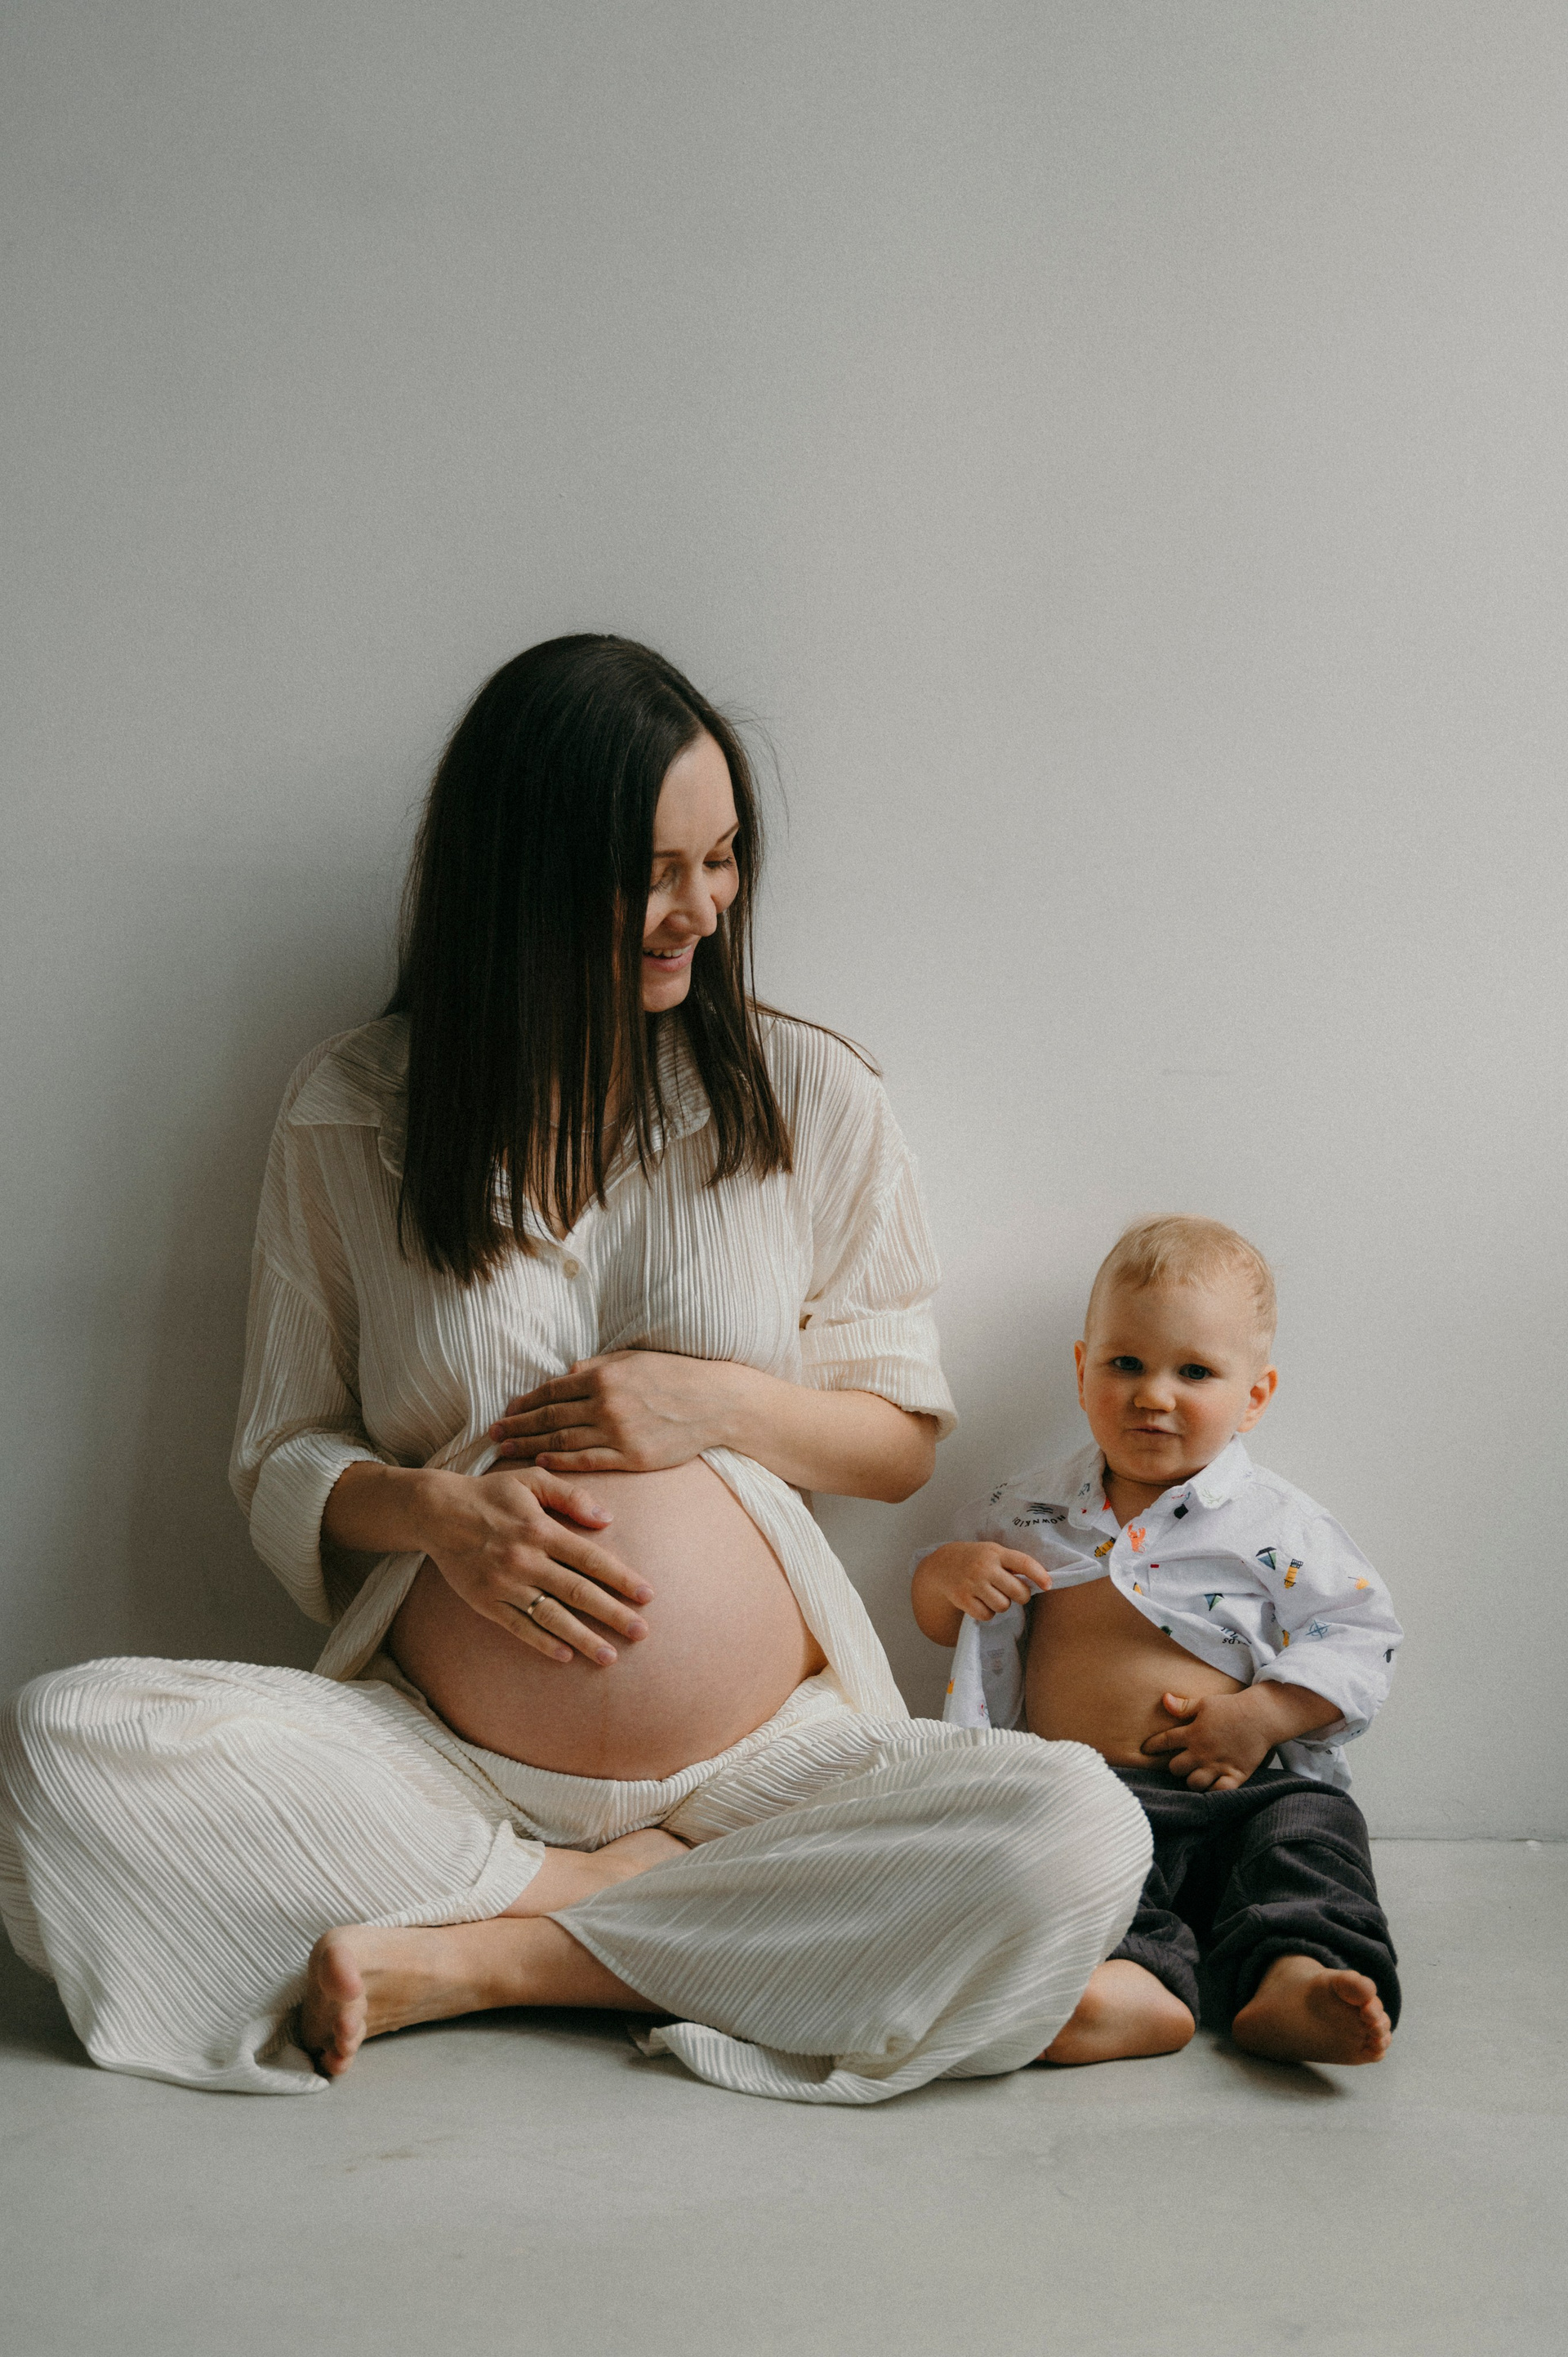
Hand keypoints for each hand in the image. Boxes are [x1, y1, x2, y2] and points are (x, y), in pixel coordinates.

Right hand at [424, 1464, 654, 1666]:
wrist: (437, 1513)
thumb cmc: (491, 1495)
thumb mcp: (531, 1480)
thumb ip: (571, 1496)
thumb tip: (607, 1519)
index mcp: (540, 1530)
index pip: (590, 1559)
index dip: (621, 1578)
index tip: (647, 1595)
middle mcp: (525, 1560)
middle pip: (577, 1592)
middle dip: (612, 1614)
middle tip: (641, 1632)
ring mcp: (504, 1584)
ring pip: (550, 1616)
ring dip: (582, 1638)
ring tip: (609, 1656)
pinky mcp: (485, 1602)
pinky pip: (518, 1627)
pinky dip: (542, 1642)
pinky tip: (565, 1656)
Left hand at [489, 1351, 733, 1472]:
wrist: (715, 1403)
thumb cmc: (674, 1376)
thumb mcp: (634, 1359)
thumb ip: (597, 1367)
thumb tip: (565, 1375)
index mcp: (604, 1376)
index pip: (552, 1390)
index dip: (524, 1402)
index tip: (505, 1410)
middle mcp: (606, 1403)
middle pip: (549, 1416)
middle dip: (517, 1425)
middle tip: (492, 1433)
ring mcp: (618, 1432)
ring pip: (562, 1440)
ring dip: (529, 1445)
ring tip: (505, 1450)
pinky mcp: (631, 1457)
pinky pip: (587, 1461)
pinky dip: (560, 1461)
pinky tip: (540, 1461)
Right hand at [910, 1541, 1046, 1646]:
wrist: (942, 1564)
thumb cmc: (975, 1559)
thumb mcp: (993, 1552)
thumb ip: (1012, 1564)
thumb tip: (1040, 1582)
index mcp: (996, 1552)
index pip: (1024, 1563)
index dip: (1039, 1575)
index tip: (1048, 1585)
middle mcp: (984, 1566)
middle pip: (1018, 1591)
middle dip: (1021, 1596)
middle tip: (1013, 1593)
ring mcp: (973, 1583)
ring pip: (1003, 1606)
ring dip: (1001, 1604)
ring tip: (991, 1595)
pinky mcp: (962, 1598)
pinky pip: (987, 1615)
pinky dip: (987, 1612)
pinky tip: (980, 1602)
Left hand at [1140, 1691, 1275, 1789]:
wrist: (1262, 1716)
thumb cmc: (1232, 1707)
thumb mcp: (1205, 1703)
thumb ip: (1184, 1706)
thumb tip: (1163, 1699)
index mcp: (1193, 1733)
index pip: (1164, 1742)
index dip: (1152, 1746)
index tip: (1145, 1750)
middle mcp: (1202, 1752)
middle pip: (1175, 1768)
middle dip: (1174, 1767)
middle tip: (1180, 1763)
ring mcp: (1218, 1765)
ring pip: (1194, 1783)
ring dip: (1192, 1780)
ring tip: (1195, 1774)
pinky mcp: (1236, 1774)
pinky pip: (1219, 1791)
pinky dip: (1213, 1791)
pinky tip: (1212, 1785)